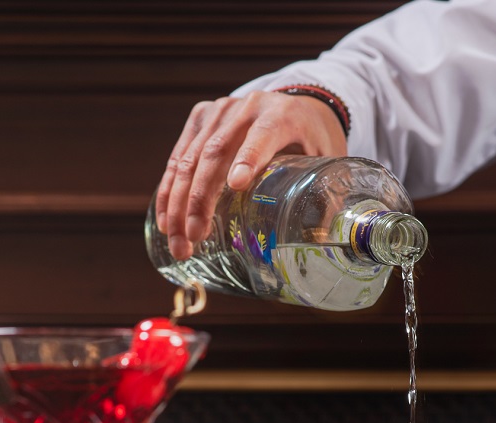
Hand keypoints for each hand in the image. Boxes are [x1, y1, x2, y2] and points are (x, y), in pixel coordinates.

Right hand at [154, 91, 348, 259]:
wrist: (298, 105)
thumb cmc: (313, 142)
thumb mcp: (328, 163)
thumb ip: (329, 198)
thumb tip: (330, 244)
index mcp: (283, 114)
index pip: (263, 134)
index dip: (249, 158)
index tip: (237, 185)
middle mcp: (247, 107)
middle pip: (215, 153)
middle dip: (199, 200)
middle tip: (193, 238)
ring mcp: (218, 111)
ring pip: (188, 159)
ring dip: (177, 204)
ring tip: (178, 242)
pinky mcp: (200, 119)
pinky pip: (177, 158)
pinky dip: (168, 192)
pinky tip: (166, 221)